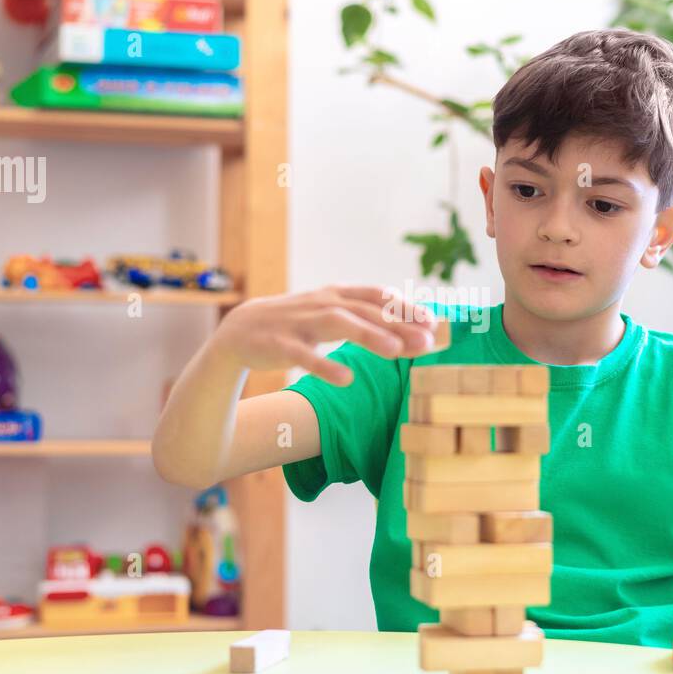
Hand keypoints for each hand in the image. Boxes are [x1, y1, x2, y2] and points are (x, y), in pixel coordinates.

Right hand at [210, 284, 437, 385]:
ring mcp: (299, 322)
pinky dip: (324, 366)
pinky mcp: (279, 344)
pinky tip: (346, 378)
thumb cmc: (299, 324)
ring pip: (337, 324)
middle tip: (427, 341)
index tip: (432, 323)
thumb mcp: (333, 314)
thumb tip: (415, 330)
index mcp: (336, 294)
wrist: (240, 330)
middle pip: (364, 310)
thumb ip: (369, 319)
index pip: (376, 295)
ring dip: (368, 335)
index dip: (405, 307)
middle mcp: (321, 303)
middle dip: (397, 324)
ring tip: (395, 352)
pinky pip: (303, 355)